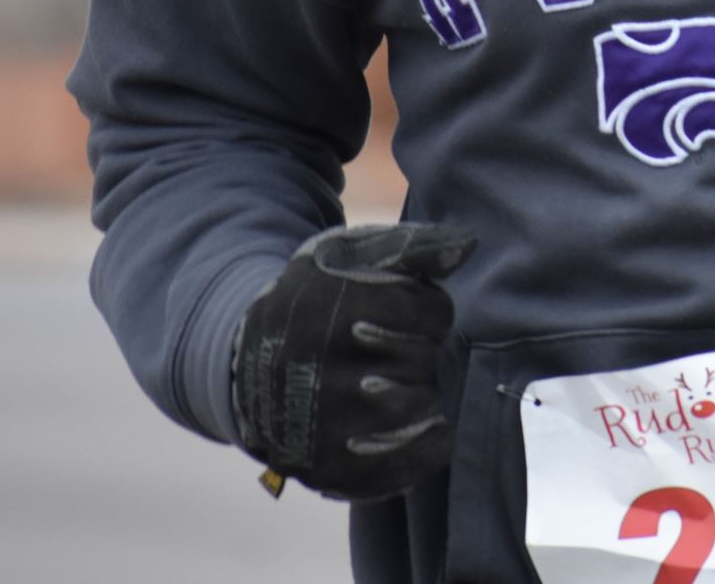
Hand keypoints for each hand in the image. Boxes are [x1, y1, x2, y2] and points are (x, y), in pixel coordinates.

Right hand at [231, 221, 476, 500]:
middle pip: (421, 362)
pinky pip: (410, 464)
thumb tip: (468, 245)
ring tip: (386, 382)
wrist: (247, 364)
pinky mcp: (332, 471)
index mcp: (334, 310)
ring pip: (420, 410)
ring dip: (416, 394)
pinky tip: (410, 425)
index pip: (430, 313)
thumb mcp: (349, 256)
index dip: (423, 310)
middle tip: (386, 350)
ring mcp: (328, 429)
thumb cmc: (316, 302)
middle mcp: (328, 372)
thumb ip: (412, 247)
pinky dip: (422, 445)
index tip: (399, 313)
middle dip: (414, 352)